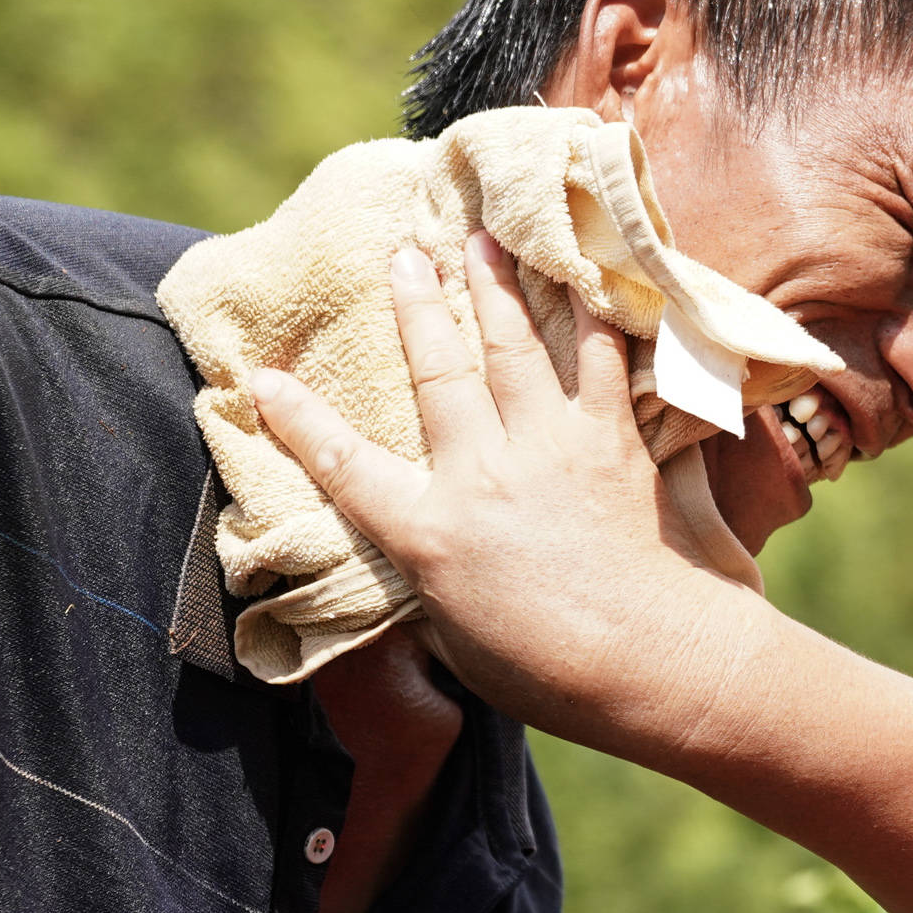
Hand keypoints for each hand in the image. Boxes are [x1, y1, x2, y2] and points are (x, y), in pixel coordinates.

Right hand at [248, 233, 774, 757]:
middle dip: (415, 306)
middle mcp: (481, 475)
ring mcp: (549, 451)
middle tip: (403, 251)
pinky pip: (601, 366)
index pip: (344, 466)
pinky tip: (592, 280)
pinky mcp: (611, 446)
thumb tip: (425, 573)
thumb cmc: (550, 674)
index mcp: (428, 531)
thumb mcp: (457, 642)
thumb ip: (433, 591)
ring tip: (485, 238)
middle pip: (437, 372)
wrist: (651, 664)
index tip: (261, 378)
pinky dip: (595, 319)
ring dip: (496, 288)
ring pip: (513, 349)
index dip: (298, 421)